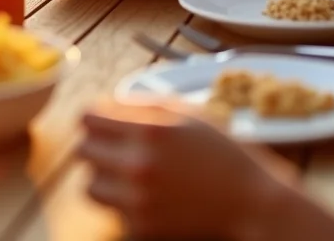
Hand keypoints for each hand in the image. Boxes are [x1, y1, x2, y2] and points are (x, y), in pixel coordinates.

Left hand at [78, 100, 299, 239]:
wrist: (250, 201)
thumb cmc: (224, 151)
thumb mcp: (189, 114)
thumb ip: (144, 105)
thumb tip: (107, 104)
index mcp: (149, 132)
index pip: (88, 118)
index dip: (93, 116)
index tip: (100, 120)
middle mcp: (138, 166)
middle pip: (83, 151)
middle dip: (96, 145)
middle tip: (114, 146)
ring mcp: (137, 201)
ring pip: (90, 186)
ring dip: (103, 177)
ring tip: (126, 173)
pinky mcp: (141, 227)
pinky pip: (113, 211)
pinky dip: (124, 204)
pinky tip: (148, 195)